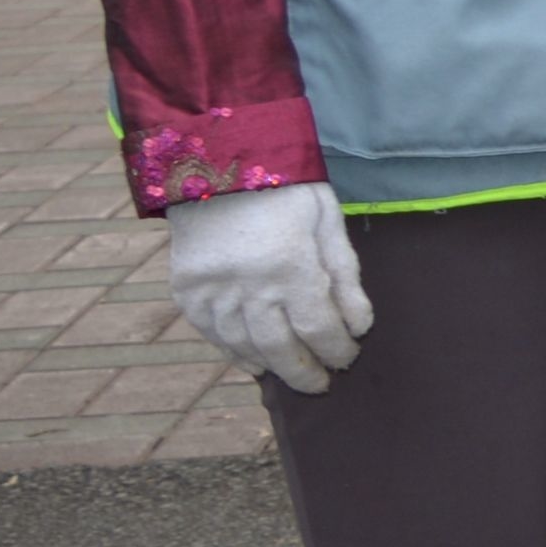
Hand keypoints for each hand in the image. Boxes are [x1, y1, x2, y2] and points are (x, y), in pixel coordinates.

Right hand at [163, 180, 373, 393]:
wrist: (217, 162)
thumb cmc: (284, 190)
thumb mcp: (326, 222)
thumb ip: (344, 276)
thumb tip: (359, 326)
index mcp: (290, 264)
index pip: (319, 328)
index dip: (337, 350)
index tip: (348, 357)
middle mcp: (247, 283)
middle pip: (281, 347)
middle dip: (306, 372)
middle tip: (322, 384)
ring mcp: (212, 289)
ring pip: (244, 345)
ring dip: (271, 365)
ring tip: (290, 375)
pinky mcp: (186, 290)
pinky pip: (212, 334)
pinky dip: (234, 352)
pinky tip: (254, 362)